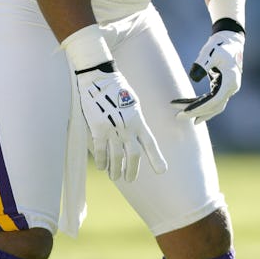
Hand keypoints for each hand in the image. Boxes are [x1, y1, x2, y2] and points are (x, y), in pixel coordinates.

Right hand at [76, 65, 166, 181]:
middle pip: (133, 155)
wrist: (99, 79)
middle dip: (132, 170)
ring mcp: (112, 129)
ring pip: (116, 157)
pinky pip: (100, 151)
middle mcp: (127, 127)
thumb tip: (137, 136)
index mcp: (138, 120)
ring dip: (116, 170)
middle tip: (129, 179)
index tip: (161, 171)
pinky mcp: (97, 129)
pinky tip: (103, 167)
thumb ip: (136, 121)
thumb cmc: (118, 90)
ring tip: (115, 176)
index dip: (156, 158)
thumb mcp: (133, 104)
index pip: (150, 143)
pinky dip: (102, 161)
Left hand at [172, 30, 244, 123]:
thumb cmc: (220, 45)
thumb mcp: (211, 52)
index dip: (200, 108)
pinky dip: (200, 103)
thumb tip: (194, 77)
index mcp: (231, 81)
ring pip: (213, 105)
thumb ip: (203, 64)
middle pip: (213, 106)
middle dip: (196, 112)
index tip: (186, 111)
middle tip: (178, 116)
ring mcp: (228, 88)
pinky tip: (189, 107)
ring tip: (181, 115)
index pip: (215, 100)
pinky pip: (211, 99)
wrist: (229, 39)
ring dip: (198, 110)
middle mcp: (231, 88)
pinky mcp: (222, 86)